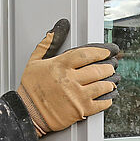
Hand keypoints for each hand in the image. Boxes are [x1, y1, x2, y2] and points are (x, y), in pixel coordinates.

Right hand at [18, 19, 119, 136]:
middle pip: (98, 70)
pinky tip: (109, 96)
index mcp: (60, 66)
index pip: (87, 54)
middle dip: (108, 67)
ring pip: (102, 86)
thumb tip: (59, 27)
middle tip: (111, 66)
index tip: (107, 52)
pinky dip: (108, 99)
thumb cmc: (30, 90)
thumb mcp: (34, 61)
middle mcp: (70, 80)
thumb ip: (49, 43)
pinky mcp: (80, 111)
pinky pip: (101, 104)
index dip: (101, 51)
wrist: (27, 113)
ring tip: (112, 80)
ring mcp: (76, 97)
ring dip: (110, 82)